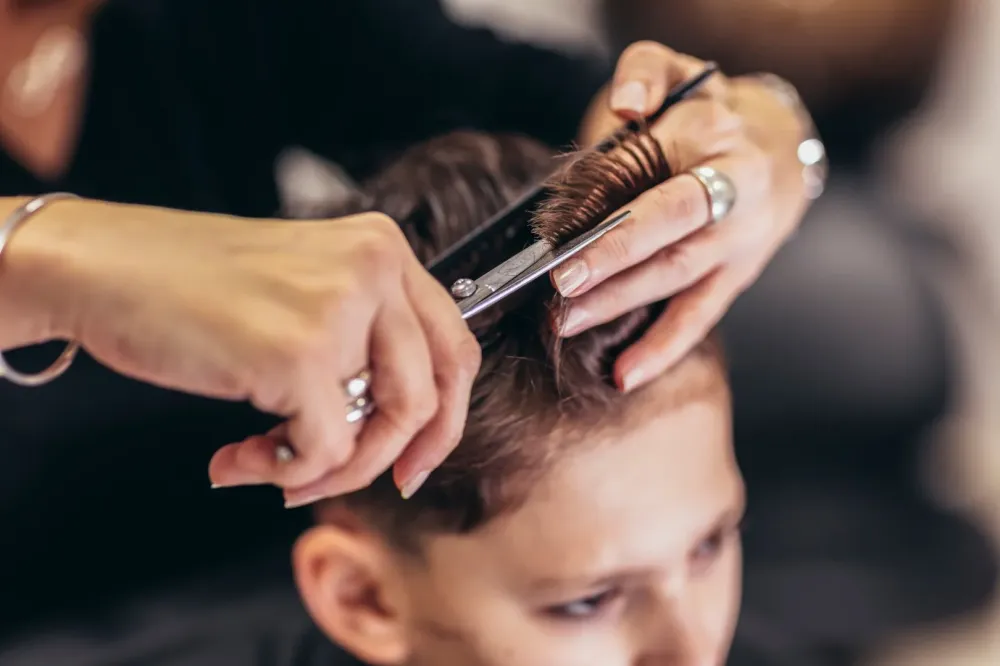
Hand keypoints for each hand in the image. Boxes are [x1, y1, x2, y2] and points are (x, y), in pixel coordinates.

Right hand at [8, 200, 479, 503]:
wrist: (100, 268)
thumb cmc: (189, 287)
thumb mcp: (304, 291)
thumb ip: (359, 342)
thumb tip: (396, 434)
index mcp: (382, 249)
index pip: (454, 346)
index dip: (442, 419)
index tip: (411, 462)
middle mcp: (374, 268)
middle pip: (430, 394)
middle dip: (388, 458)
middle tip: (336, 482)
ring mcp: (339, 309)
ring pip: (383, 430)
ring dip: (329, 472)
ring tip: (269, 468)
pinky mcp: (299, 354)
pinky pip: (325, 450)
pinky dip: (285, 471)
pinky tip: (236, 458)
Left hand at [565, 42, 811, 390]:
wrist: (780, 151)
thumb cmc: (707, 114)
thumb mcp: (679, 73)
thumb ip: (645, 74)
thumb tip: (624, 108)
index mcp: (717, 141)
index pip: (658, 181)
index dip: (612, 215)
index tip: (565, 243)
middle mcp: (736, 195)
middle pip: (671, 233)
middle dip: (613, 262)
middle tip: (560, 285)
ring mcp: (739, 244)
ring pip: (677, 279)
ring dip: (621, 305)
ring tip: (566, 322)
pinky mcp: (736, 278)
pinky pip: (698, 318)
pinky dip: (662, 350)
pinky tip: (624, 376)